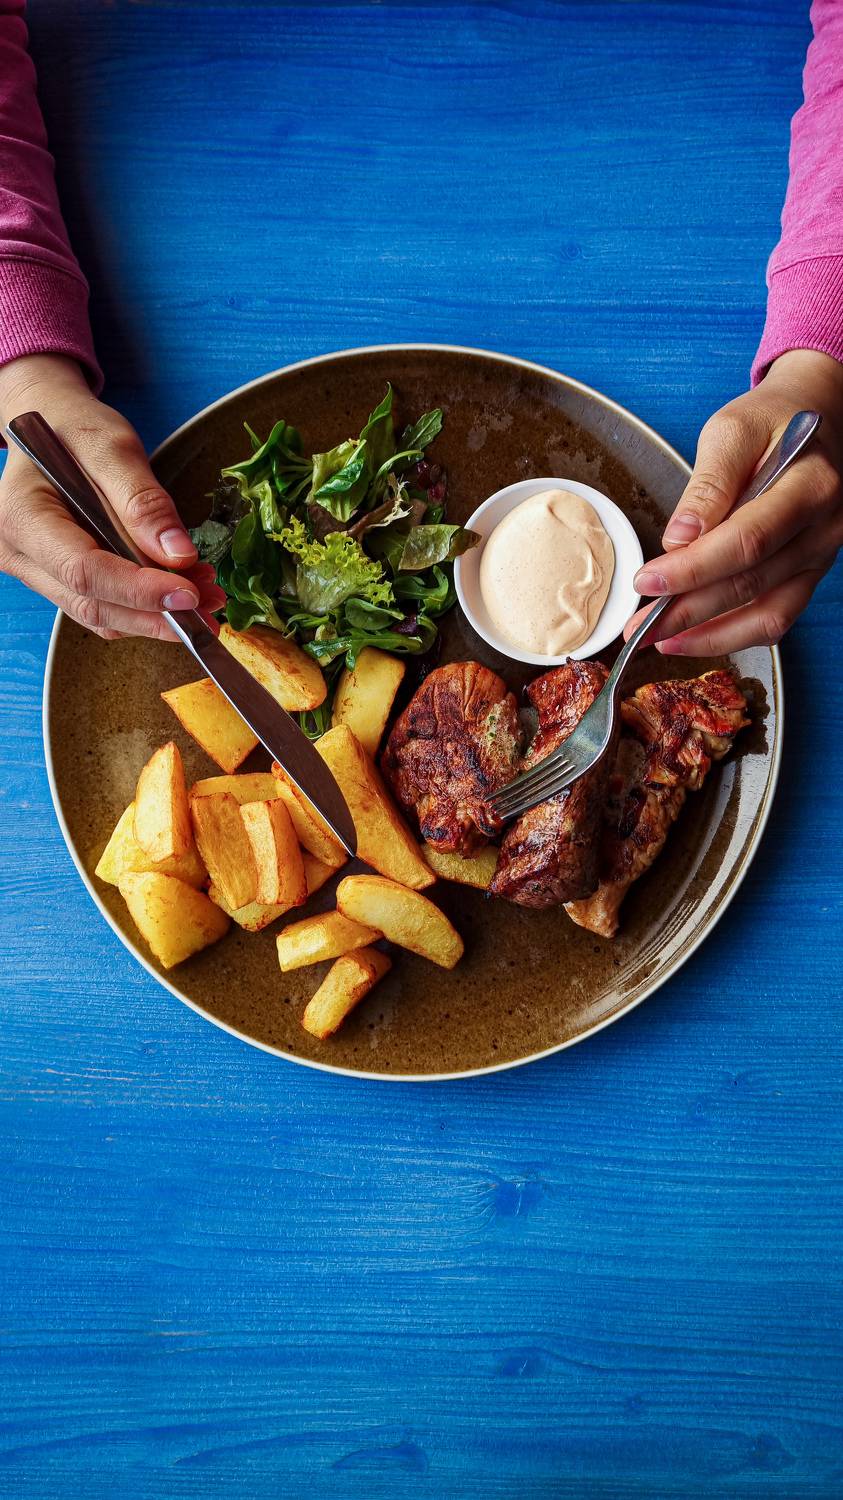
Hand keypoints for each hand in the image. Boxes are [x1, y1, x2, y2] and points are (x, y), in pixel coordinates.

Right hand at [0, 354, 225, 639]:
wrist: (49, 427)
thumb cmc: (73, 430)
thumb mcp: (112, 447)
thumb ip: (143, 501)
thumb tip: (179, 556)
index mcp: (23, 516)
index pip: (84, 571)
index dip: (139, 591)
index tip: (190, 595)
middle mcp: (20, 555)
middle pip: (92, 604)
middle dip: (156, 611)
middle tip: (210, 602)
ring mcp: (36, 573)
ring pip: (99, 614)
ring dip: (156, 615)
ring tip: (206, 595)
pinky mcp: (59, 581)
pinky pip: (103, 605)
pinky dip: (144, 606)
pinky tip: (181, 589)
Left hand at [625, 348, 842, 653]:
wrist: (818, 418)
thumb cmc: (771, 421)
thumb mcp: (732, 430)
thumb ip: (708, 484)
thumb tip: (679, 539)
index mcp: (810, 485)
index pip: (747, 541)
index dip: (693, 569)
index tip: (646, 581)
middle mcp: (823, 528)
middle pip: (752, 584)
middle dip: (688, 611)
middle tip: (637, 626)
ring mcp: (820, 557)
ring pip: (767, 615)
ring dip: (708, 636)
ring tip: (658, 640)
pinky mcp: (808, 574)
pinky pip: (775, 619)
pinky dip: (732, 635)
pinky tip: (691, 637)